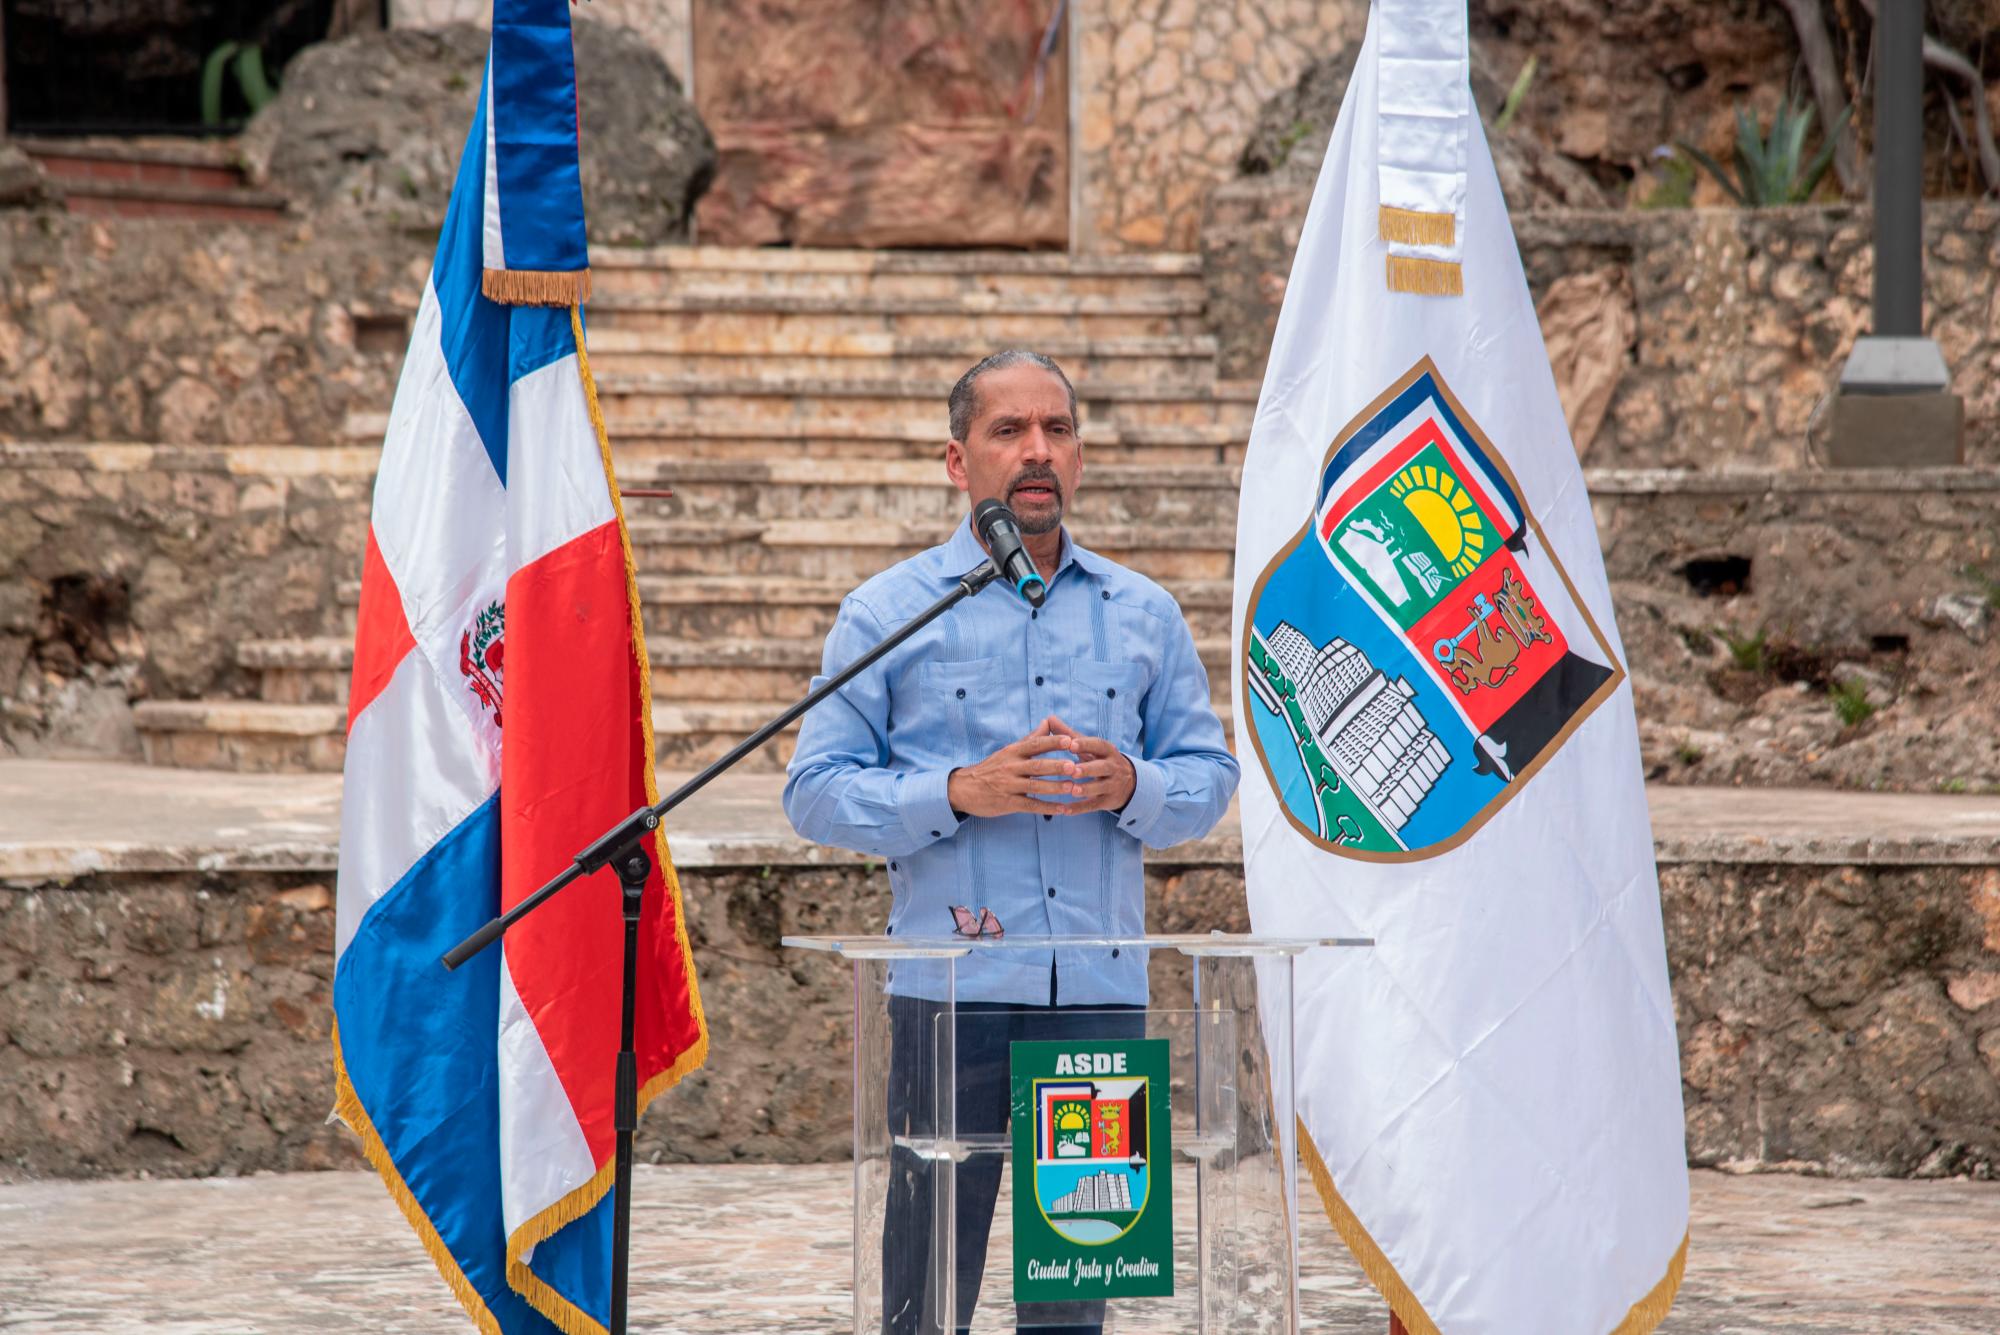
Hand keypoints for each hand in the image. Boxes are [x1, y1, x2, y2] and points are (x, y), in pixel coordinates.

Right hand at [946, 726, 1098, 817]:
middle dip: (1057, 766)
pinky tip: (1062, 810)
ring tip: (1073, 788)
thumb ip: (1030, 739)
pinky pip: (1031, 805)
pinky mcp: (1008, 803)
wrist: (963, 789)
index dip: (1053, 742)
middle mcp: (1011, 767)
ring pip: (1035, 786)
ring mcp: (1009, 785)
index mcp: (1012, 752)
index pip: (1035, 744)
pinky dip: (1047, 808)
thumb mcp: (1008, 751)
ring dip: (1056, 788)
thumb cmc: (991, 768)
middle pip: (1037, 765)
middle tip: (1076, 766)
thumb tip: (1048, 722)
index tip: (1070, 740)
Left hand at [1031, 714, 1135, 814]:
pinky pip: (1094, 805)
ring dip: (1086, 789)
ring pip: (1100, 787)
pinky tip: (1065, 810)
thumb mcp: (1089, 748)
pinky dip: (1079, 808)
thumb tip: (1049, 717)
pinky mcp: (1108, 801)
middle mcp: (1113, 767)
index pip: (1098, 745)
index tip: (1071, 744)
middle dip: (1088, 768)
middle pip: (1102, 767)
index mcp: (1107, 751)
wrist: (1129, 783)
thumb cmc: (1100, 760)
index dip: (1086, 745)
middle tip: (1072, 770)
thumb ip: (1069, 735)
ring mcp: (1112, 785)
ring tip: (1072, 790)